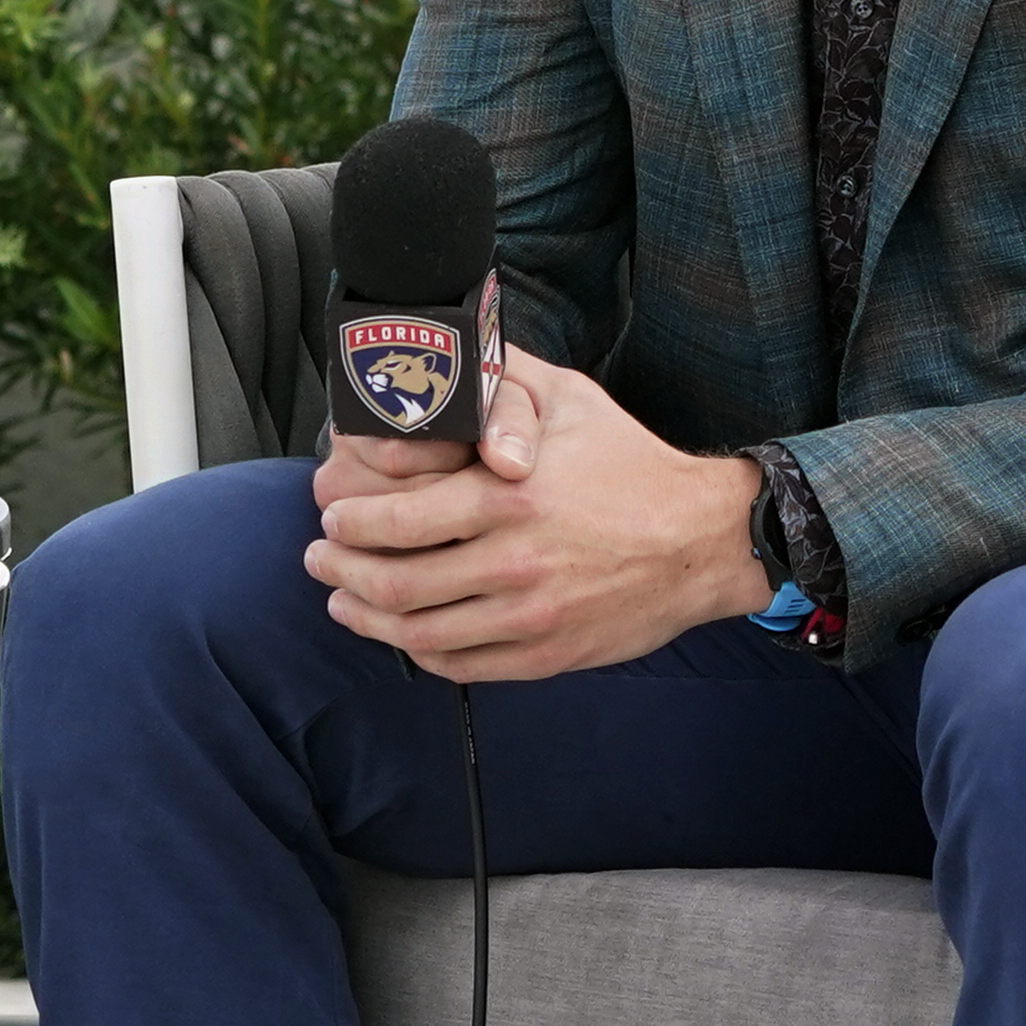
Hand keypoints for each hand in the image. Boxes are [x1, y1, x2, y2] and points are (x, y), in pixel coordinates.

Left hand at [302, 346, 765, 681]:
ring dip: (367, 618)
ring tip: (343, 601)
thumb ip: (498, 378)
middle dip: (340, 571)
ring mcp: (533, 615)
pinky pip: (464, 664)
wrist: (706, 537)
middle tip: (319, 557)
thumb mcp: (567, 397)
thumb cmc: (630, 461)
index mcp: (509, 497)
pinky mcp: (550, 653)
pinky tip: (404, 634)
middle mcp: (516, 561)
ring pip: (420, 632)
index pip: (397, 522)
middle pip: (395, 584)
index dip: (347, 523)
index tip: (330, 515)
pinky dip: (420, 652)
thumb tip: (436, 361)